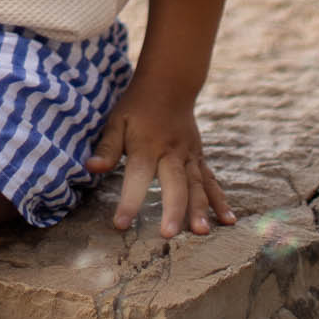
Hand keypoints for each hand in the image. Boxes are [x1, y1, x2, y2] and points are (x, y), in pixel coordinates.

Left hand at [86, 86, 235, 237]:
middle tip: (168, 235)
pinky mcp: (199, 158)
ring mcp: (189, 156)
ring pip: (197, 185)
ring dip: (200, 209)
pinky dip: (220, 201)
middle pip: (174, 183)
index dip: (129, 201)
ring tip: (201, 232)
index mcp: (146, 145)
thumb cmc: (137, 106)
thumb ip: (107, 147)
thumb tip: (90, 168)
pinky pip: (211, 181)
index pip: (137, 176)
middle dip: (172, 210)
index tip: (120, 225)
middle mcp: (171, 152)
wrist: (169, 83)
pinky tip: (228, 221)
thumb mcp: (117, 120)